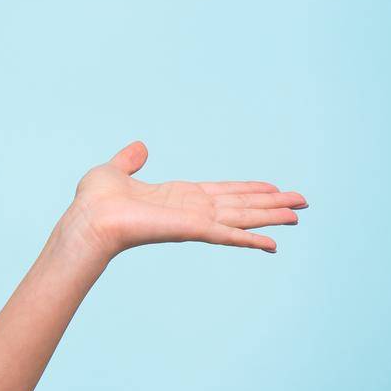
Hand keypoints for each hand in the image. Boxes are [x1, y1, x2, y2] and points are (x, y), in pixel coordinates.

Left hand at [67, 140, 306, 260]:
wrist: (88, 218)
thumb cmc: (95, 201)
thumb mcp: (114, 170)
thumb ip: (130, 160)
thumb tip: (139, 147)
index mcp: (178, 196)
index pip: (222, 192)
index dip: (249, 190)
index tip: (273, 188)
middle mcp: (191, 210)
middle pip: (241, 205)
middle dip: (271, 204)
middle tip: (302, 202)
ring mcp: (193, 221)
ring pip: (241, 218)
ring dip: (270, 216)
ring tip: (298, 214)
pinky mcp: (190, 230)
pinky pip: (227, 235)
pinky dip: (250, 239)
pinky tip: (273, 243)